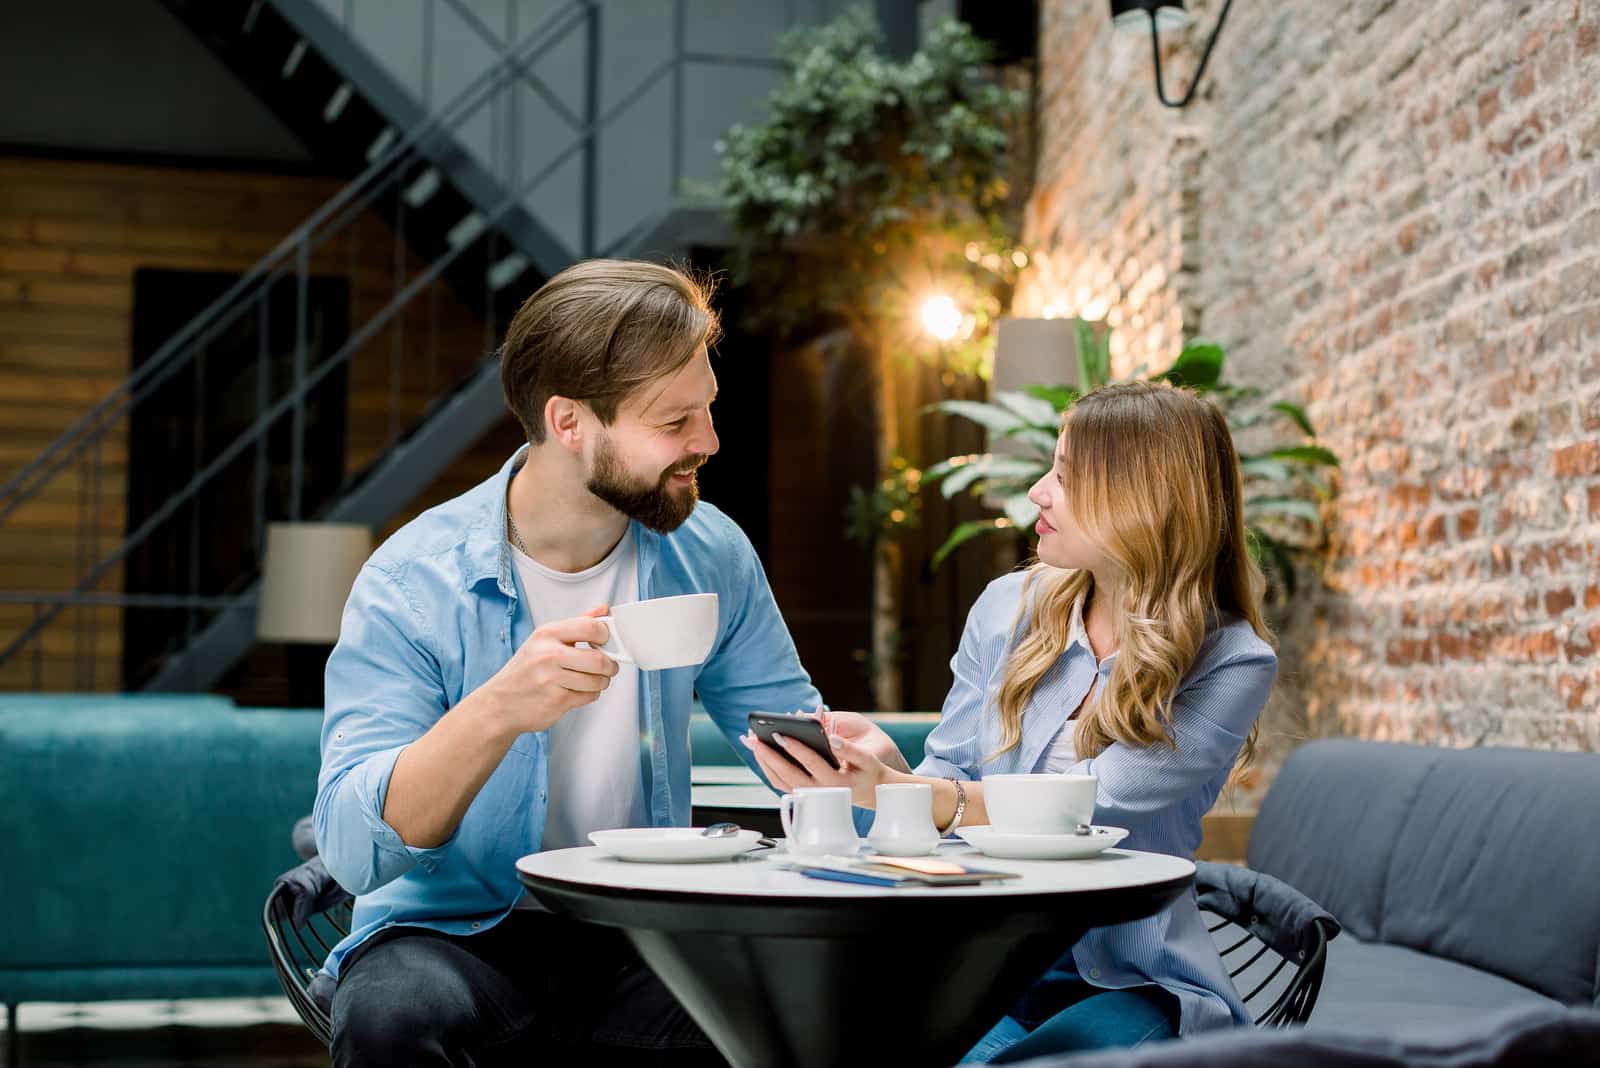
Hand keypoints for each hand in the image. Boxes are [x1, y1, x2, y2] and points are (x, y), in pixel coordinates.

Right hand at [484, 605, 618, 734]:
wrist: (501, 702)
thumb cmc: (526, 669)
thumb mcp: (545, 639)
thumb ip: (578, 623)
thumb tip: (604, 609)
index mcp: (547, 633)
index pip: (591, 627)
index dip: (605, 635)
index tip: (605, 642)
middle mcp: (548, 655)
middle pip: (599, 659)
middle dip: (609, 665)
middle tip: (607, 666)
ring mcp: (552, 679)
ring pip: (598, 681)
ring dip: (601, 682)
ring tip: (590, 680)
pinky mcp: (556, 701)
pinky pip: (589, 696)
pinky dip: (589, 695)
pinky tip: (576, 691)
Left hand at [741, 706, 895, 808]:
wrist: (871, 792)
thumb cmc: (868, 772)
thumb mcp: (867, 759)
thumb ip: (850, 749)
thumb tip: (832, 739)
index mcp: (836, 783)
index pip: (811, 763)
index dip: (794, 747)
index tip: (779, 734)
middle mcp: (819, 792)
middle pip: (787, 774)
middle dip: (768, 755)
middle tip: (754, 738)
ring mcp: (809, 795)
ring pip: (779, 781)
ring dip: (764, 762)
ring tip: (753, 742)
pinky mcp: (803, 794)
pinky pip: (780, 783)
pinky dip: (768, 768)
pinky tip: (762, 754)